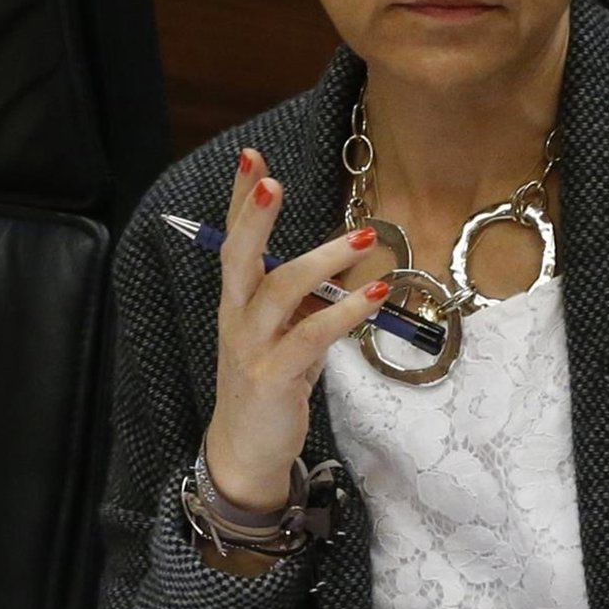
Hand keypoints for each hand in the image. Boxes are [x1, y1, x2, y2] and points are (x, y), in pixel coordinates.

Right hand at [204, 147, 388, 510]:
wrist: (247, 450)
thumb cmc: (270, 383)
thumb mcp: (284, 333)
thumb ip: (304, 301)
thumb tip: (341, 269)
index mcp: (237, 301)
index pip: (233, 239)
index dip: (241, 200)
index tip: (251, 157)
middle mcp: (236, 318)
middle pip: (238, 257)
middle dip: (253, 217)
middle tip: (270, 179)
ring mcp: (251, 348)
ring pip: (279, 292)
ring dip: (322, 259)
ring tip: (364, 236)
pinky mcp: (273, 377)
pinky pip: (311, 336)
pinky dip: (345, 312)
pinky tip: (374, 294)